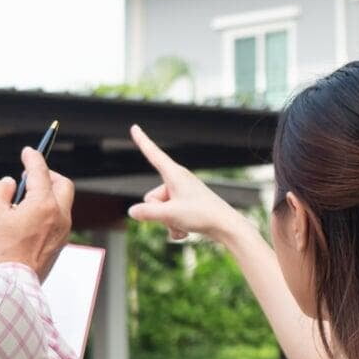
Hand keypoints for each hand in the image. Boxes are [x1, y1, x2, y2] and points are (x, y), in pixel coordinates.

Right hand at [0, 146, 74, 276]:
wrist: (5, 287)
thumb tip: (9, 185)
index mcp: (44, 206)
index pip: (41, 172)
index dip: (33, 158)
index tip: (28, 152)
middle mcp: (59, 218)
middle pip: (63, 185)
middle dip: (49, 175)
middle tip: (30, 176)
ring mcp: (62, 234)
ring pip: (61, 204)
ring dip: (47, 195)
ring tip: (22, 201)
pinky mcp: (58, 248)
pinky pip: (57, 221)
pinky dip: (46, 212)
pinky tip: (26, 220)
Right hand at [126, 124, 242, 242]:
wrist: (226, 226)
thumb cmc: (202, 215)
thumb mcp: (169, 215)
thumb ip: (146, 213)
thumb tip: (132, 211)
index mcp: (175, 174)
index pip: (153, 154)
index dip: (142, 141)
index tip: (134, 127)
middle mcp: (177, 181)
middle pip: (151, 196)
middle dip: (157, 211)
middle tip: (176, 216)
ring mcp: (182, 194)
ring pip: (159, 209)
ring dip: (167, 221)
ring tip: (184, 224)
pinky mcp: (186, 205)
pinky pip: (169, 216)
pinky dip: (174, 225)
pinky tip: (186, 231)